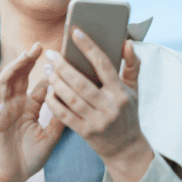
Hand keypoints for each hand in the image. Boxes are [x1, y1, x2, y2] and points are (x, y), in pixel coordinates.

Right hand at [0, 42, 64, 181]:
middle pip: (21, 77)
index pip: (39, 85)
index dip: (48, 72)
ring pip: (6, 84)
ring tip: (23, 56)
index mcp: (30, 107)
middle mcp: (16, 105)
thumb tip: (76, 102)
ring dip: (13, 68)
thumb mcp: (50, 138)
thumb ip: (60, 120)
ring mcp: (3, 111)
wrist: (12, 177)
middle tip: (39, 46)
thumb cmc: (29, 158)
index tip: (60, 57)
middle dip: (28, 61)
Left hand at [44, 29, 152, 181]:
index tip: (75, 32)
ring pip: (71, 98)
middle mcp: (110, 106)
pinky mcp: (86, 132)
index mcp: (121, 92)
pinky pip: (65, 115)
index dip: (88, 47)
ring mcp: (97, 121)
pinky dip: (54, 103)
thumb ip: (131, 66)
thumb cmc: (127, 114)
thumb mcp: (134, 91)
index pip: (104, 64)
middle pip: (81, 82)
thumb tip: (127, 42)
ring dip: (56, 82)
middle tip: (51, 54)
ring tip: (47, 70)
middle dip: (63, 66)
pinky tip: (48, 92)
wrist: (126, 149)